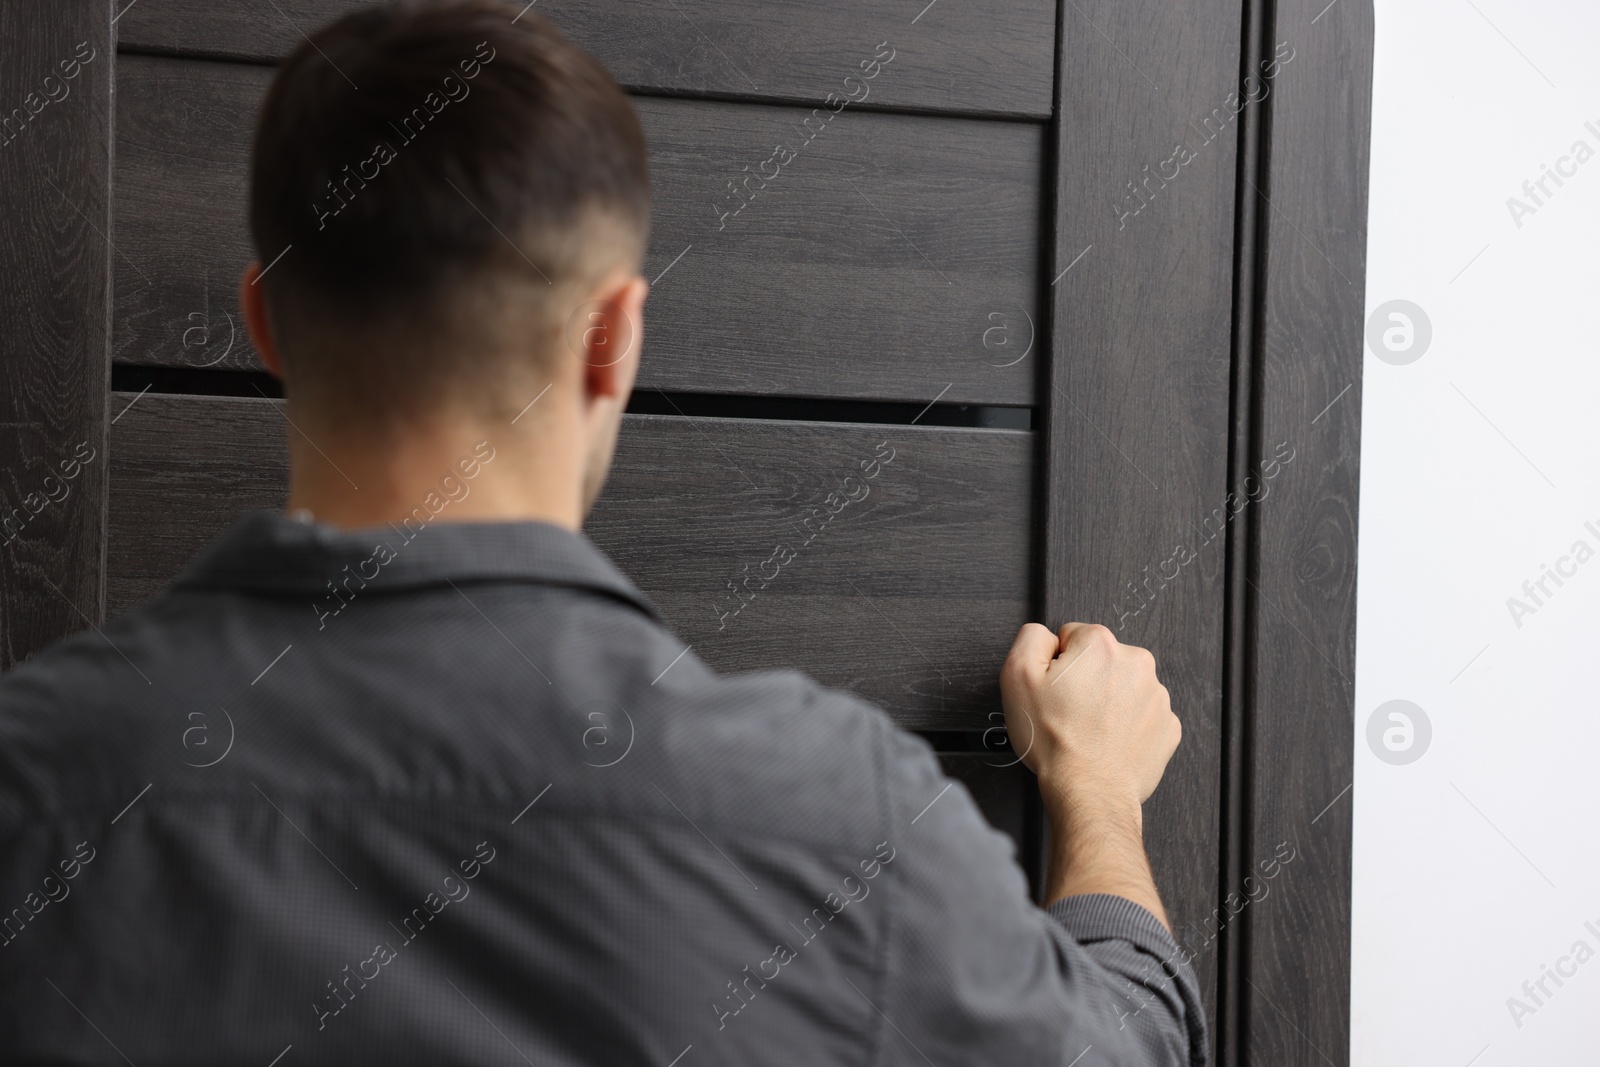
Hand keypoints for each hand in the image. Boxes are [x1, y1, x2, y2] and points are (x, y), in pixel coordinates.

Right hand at [999, 622, 1180, 817]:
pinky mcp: (1167, 725)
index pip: (1072, 636)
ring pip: (1123, 688)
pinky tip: (1108, 741)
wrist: (1089, 792)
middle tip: (1069, 712)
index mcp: (1100, 646)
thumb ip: (1031, 638)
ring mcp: (1157, 696)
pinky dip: (1126, 725)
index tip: (1055, 689)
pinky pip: (1142, 715)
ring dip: (1107, 702)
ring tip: (1088, 730)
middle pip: (1101, 661)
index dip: (1056, 664)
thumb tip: (1046, 635)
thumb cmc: (1056, 742)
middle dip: (1085, 681)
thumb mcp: (1016, 677)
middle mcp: (1136, 663)